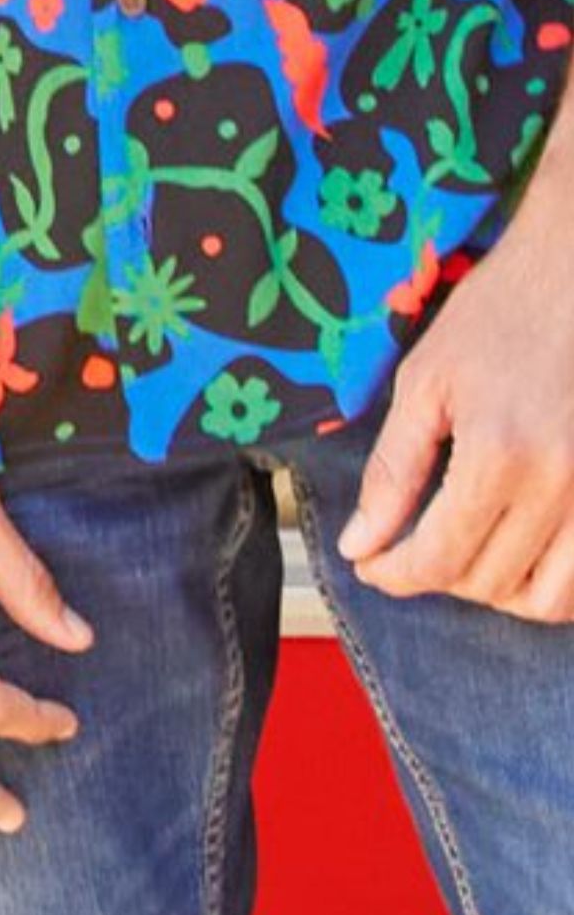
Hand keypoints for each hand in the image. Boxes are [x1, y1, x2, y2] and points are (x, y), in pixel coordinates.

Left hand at [341, 214, 573, 619]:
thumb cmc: (501, 315)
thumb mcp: (426, 383)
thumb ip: (393, 472)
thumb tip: (360, 544)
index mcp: (503, 455)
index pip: (440, 558)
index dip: (395, 574)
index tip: (370, 565)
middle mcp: (565, 485)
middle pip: (491, 583)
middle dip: (438, 579)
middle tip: (409, 550)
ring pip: (552, 598)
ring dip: (500, 593)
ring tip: (466, 557)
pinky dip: (554, 584)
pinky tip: (521, 552)